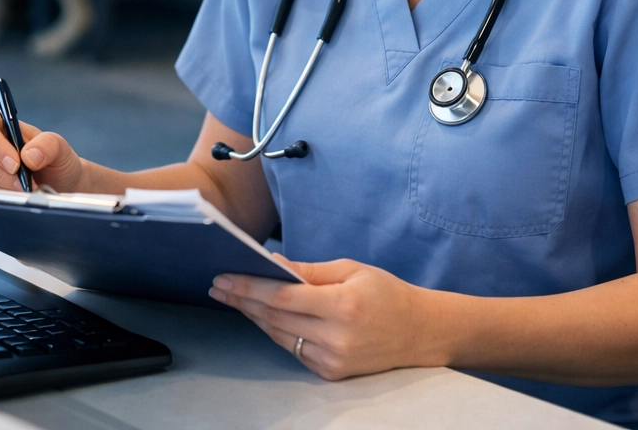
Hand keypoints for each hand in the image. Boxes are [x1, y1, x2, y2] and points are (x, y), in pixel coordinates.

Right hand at [0, 110, 85, 192]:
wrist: (56, 185)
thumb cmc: (53, 161)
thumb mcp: (59, 148)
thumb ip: (48, 144)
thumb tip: (28, 155)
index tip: (16, 165)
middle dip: (0, 174)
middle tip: (23, 184)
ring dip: (1, 186)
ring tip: (24, 189)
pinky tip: (14, 195)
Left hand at [209, 259, 449, 380]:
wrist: (419, 332)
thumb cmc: (386, 292)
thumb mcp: (351, 269)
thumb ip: (310, 271)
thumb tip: (273, 264)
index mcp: (342, 305)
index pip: (282, 297)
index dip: (248, 287)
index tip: (223, 278)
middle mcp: (336, 337)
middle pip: (274, 318)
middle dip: (242, 300)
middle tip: (218, 286)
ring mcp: (333, 360)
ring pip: (279, 335)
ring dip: (254, 316)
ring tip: (234, 297)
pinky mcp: (331, 373)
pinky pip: (293, 349)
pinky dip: (276, 331)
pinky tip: (262, 315)